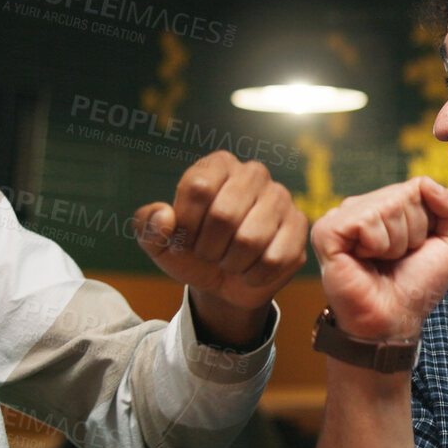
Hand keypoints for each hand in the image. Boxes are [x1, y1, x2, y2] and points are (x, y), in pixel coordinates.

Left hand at [133, 152, 308, 346]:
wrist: (224, 282)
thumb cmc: (191, 253)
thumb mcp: (159, 243)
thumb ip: (147, 225)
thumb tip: (165, 216)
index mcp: (217, 165)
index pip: (198, 188)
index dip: (186, 224)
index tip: (184, 239)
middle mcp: (253, 173)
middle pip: (224, 214)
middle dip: (208, 248)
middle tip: (209, 254)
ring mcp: (281, 198)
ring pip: (249, 240)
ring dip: (231, 263)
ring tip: (229, 261)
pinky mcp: (299, 227)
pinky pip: (273, 259)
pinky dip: (253, 275)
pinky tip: (250, 270)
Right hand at [310, 177, 447, 340]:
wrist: (395, 318)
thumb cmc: (418, 284)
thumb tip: (427, 182)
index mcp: (387, 205)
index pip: (419, 186)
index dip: (428, 222)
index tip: (416, 248)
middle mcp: (362, 207)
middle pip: (404, 194)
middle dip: (413, 232)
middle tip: (397, 258)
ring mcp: (341, 217)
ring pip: (387, 206)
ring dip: (395, 242)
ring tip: (381, 260)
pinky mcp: (326, 230)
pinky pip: (365, 220)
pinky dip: (376, 244)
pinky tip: (365, 259)